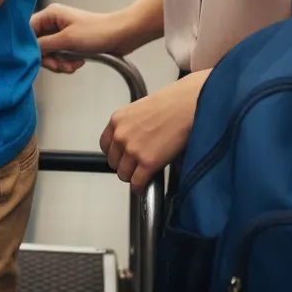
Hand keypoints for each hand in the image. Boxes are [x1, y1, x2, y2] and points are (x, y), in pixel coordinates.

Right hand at [30, 4, 131, 72]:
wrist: (122, 35)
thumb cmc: (97, 32)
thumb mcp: (68, 40)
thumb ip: (45, 45)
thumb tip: (27, 51)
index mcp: (50, 14)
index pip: (28, 30)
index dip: (29, 46)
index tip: (37, 59)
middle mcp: (53, 22)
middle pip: (38, 45)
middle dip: (48, 59)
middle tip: (59, 66)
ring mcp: (62, 33)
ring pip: (49, 53)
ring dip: (59, 63)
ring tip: (72, 66)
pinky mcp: (70, 43)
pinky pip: (60, 56)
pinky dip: (67, 63)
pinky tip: (78, 64)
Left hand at [100, 72, 206, 192]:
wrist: (185, 106)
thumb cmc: (169, 104)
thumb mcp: (140, 110)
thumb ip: (130, 126)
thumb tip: (132, 140)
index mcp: (117, 120)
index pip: (105, 145)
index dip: (116, 153)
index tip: (122, 157)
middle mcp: (120, 135)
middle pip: (113, 162)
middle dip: (124, 165)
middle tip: (135, 166)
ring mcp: (132, 150)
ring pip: (123, 174)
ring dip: (132, 177)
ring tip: (142, 175)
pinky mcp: (147, 163)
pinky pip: (137, 183)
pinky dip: (140, 186)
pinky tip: (146, 184)